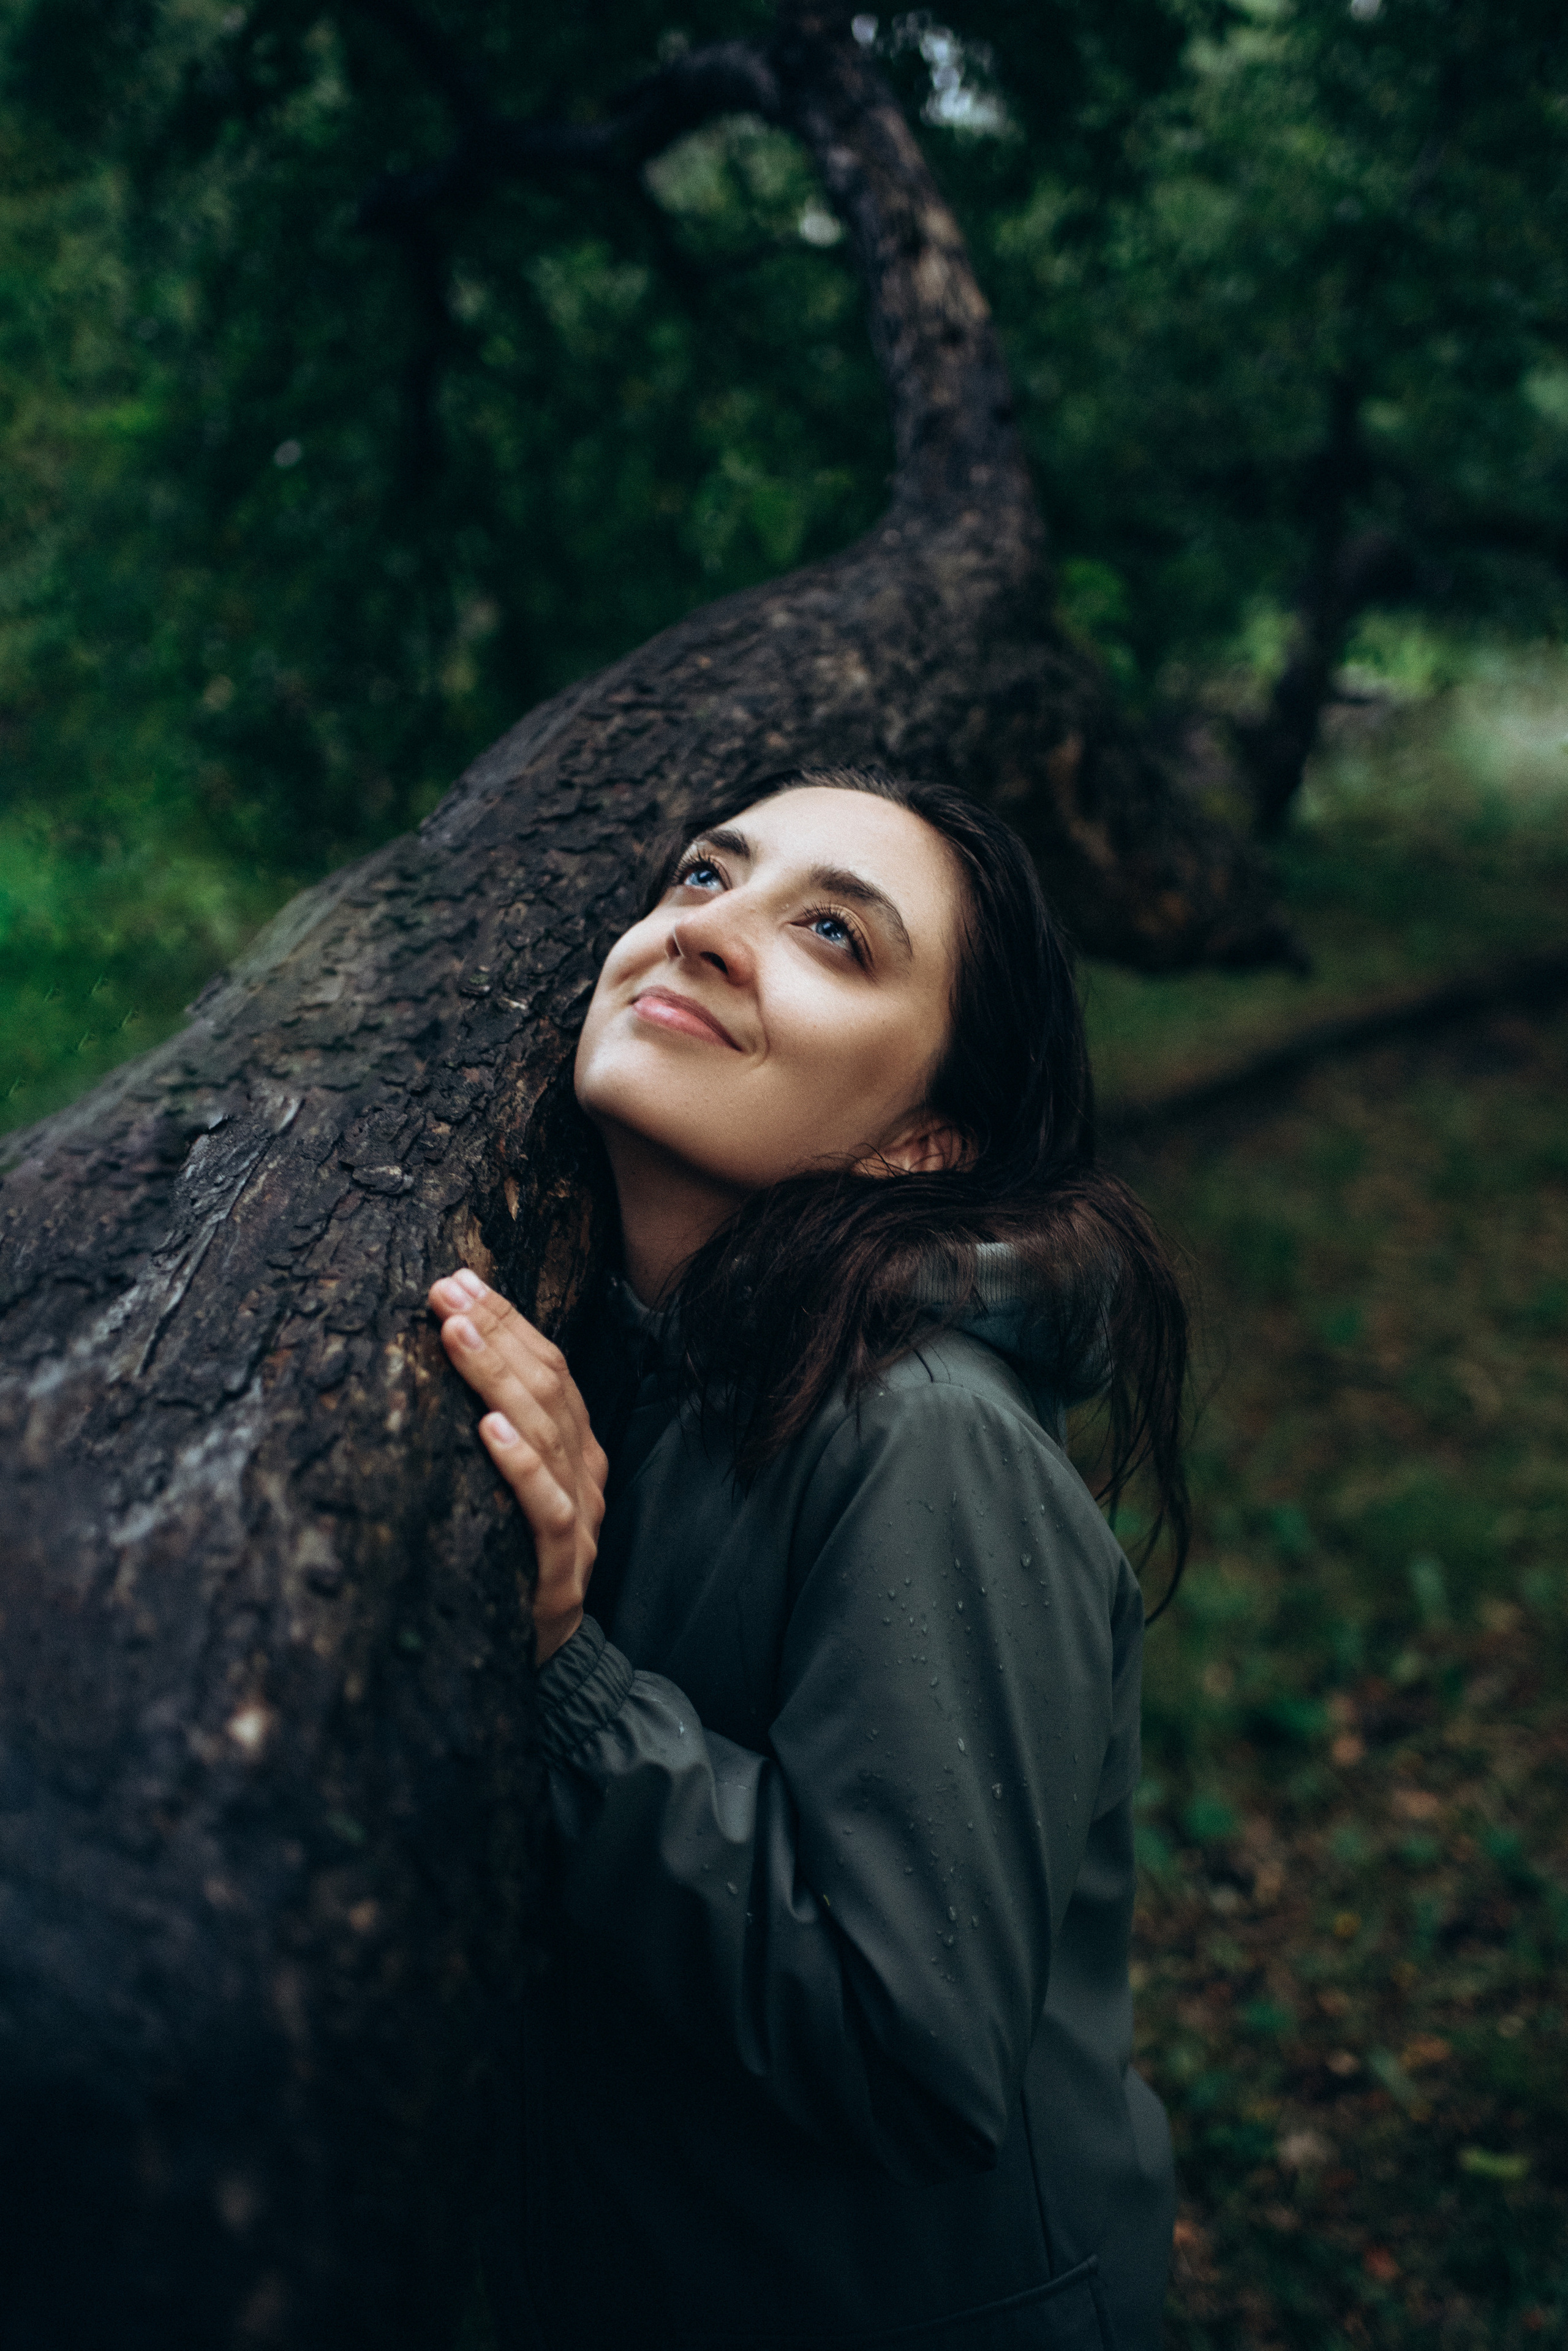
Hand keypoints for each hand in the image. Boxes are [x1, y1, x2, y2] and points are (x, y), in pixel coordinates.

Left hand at [427, 1270, 607, 1663]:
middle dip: (496, 1332)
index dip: (506, 1319)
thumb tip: (440, 1350)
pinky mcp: (561, 1570)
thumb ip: (493, 1427)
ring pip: (547, 1434)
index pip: (549, 1365)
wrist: (546, 1660)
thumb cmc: (507, 1560)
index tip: (457, 1279)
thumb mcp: (501, 1485)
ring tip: (457, 1334)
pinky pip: (545, 1508)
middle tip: (444, 1290)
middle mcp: (584, 1473)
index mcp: (575, 1447)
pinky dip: (521, 1464)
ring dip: (499, 1378)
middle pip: (549, 1387)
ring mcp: (579, 1520)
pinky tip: (489, 1428)